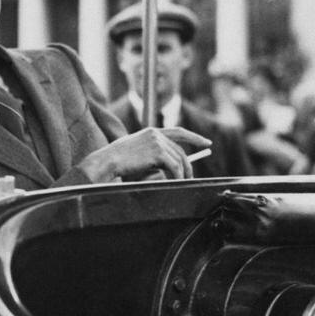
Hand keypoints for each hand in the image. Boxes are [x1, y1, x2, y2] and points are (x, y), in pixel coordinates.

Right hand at [76, 126, 211, 181]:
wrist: (108, 161)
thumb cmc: (118, 161)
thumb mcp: (138, 153)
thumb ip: (154, 155)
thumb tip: (173, 166)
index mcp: (152, 132)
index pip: (179, 132)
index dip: (194, 137)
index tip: (206, 143)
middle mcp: (156, 134)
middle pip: (181, 150)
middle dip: (188, 165)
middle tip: (191, 177)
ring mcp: (158, 142)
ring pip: (179, 160)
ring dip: (182, 174)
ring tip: (181, 183)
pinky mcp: (158, 152)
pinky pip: (174, 167)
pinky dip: (176, 176)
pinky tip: (174, 182)